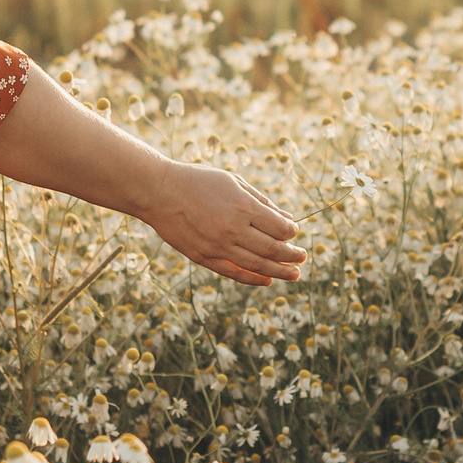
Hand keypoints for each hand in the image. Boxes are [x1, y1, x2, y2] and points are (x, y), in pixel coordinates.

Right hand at [139, 161, 306, 286]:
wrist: (159, 192)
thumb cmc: (199, 181)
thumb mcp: (233, 182)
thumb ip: (261, 201)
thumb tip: (287, 219)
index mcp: (243, 207)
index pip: (279, 228)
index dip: (291, 232)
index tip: (294, 231)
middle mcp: (233, 230)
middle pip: (273, 250)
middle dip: (292, 255)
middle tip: (303, 257)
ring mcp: (218, 247)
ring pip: (257, 266)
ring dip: (279, 272)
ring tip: (294, 275)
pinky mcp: (204, 258)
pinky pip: (234, 273)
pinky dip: (253, 279)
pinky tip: (266, 281)